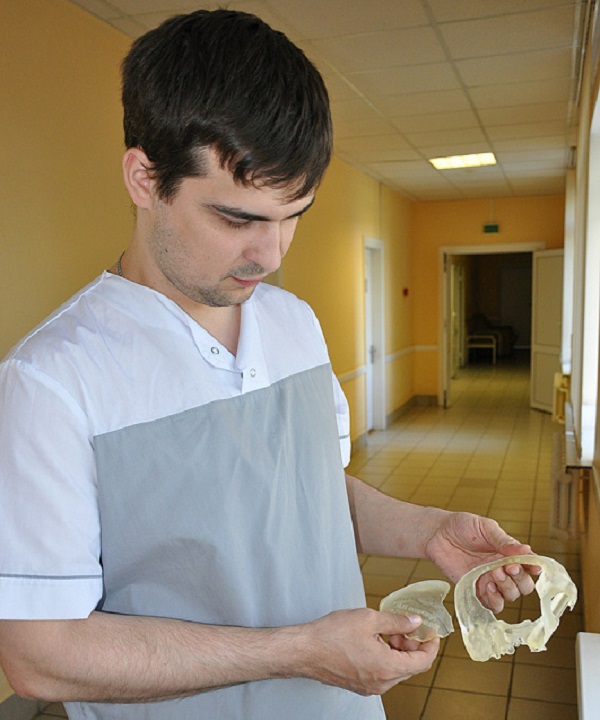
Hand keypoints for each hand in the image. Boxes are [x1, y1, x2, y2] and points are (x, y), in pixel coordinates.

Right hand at [301, 609, 438, 695]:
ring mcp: (370, 687)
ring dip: (398, 652)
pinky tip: (375, 642)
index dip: (430, 646)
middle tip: (404, 626)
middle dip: (412, 646)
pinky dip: (386, 658)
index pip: (422, 662)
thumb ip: (396, 621)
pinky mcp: (360, 685)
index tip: (432, 634)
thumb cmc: (332, 634)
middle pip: (410, 667)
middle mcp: (381, 682)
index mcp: (387, 667)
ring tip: (387, 631)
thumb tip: (414, 622)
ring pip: (396, 671)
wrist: (305, 650)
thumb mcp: (368, 619)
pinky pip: (382, 674)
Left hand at [424, 511, 539, 612]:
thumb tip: (527, 550)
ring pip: (511, 596)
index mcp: (509, 553)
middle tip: (509, 567)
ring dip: (507, 588)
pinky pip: (492, 604)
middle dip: (520, 579)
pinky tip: (487, 586)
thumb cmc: (462, 526)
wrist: (438, 533)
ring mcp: (490, 581)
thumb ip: (504, 541)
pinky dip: (494, 599)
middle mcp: (502, 569)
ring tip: (494, 573)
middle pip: (524, 585)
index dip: (533, 568)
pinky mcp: (476, 590)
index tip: (531, 566)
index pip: (529, 566)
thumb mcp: (485, 528)